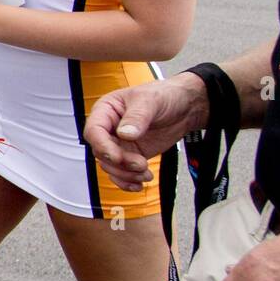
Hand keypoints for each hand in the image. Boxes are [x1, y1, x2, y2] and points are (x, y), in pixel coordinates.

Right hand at [83, 73, 209, 191]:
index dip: (102, 146)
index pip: (93, 131)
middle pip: (101, 153)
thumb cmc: (164, 96)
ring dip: (126, 175)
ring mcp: (119, 144)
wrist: (185, 107)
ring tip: (145, 174)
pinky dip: (128, 182)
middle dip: (120, 163)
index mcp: (106, 111)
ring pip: (110, 166)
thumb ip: (137, 117)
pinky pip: (121, 173)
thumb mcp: (150, 101)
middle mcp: (108, 129)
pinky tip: (139, 184)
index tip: (117, 157)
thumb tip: (124, 134)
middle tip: (140, 164)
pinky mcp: (130, 156)